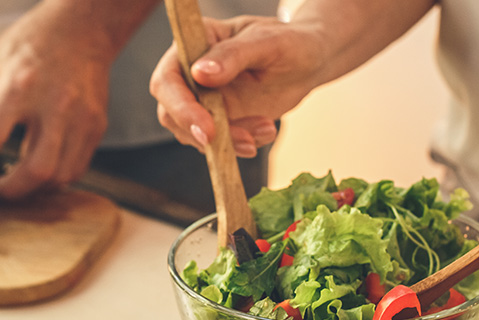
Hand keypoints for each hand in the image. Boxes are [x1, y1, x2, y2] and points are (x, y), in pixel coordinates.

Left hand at [0, 7, 112, 198]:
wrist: (82, 29)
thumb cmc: (31, 44)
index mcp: (19, 84)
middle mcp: (55, 103)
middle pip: (37, 168)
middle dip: (11, 190)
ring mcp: (81, 118)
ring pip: (61, 175)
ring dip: (34, 188)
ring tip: (17, 179)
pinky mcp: (97, 126)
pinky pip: (77, 168)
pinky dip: (55, 178)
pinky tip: (40, 167)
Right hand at [150, 16, 328, 156]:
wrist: (310, 62)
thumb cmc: (291, 42)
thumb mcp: (267, 42)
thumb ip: (234, 55)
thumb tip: (201, 73)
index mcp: (195, 43)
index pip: (168, 78)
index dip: (180, 106)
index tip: (208, 127)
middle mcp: (191, 72)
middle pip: (171, 112)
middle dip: (201, 133)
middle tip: (240, 142)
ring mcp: (203, 98)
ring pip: (194, 133)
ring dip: (228, 141)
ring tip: (266, 128)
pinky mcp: (219, 118)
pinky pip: (218, 142)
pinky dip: (242, 143)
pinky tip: (267, 129)